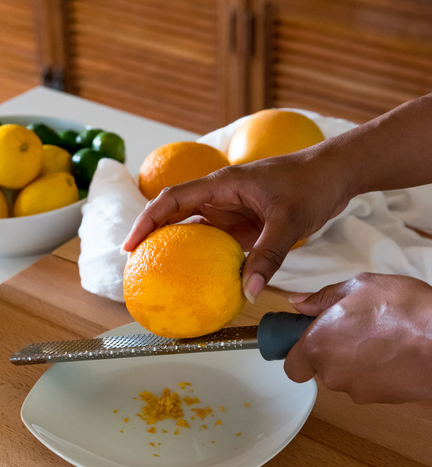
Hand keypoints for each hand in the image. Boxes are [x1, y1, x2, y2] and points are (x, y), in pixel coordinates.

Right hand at [123, 151, 348, 301]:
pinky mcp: (245, 222)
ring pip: (194, 228)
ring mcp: (232, 209)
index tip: (131, 246)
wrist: (335, 174)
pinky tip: (200, 276)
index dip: (147, 220)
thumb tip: (249, 292)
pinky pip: (217, 240)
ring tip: (158, 273)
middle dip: (153, 234)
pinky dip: (205, 256)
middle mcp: (221, 196)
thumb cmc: (311, 185)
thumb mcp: (289, 221)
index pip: (173, 199)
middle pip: (176, 213)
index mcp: (223, 184)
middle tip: (136, 265)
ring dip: (177, 246)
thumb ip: (268, 256)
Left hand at [285, 273, 431, 403]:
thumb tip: (298, 303)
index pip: (292, 366)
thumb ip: (323, 298)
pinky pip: (370, 384)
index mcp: (319, 344)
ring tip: (380, 337)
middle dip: (333, 351)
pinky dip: (377, 371)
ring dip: (356, 360)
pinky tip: (394, 352)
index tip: (311, 339)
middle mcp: (333, 373)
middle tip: (354, 328)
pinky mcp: (382, 399)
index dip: (299, 354)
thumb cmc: (402, 308)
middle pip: (322, 369)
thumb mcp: (359, 286)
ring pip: (347, 377)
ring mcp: (358, 390)